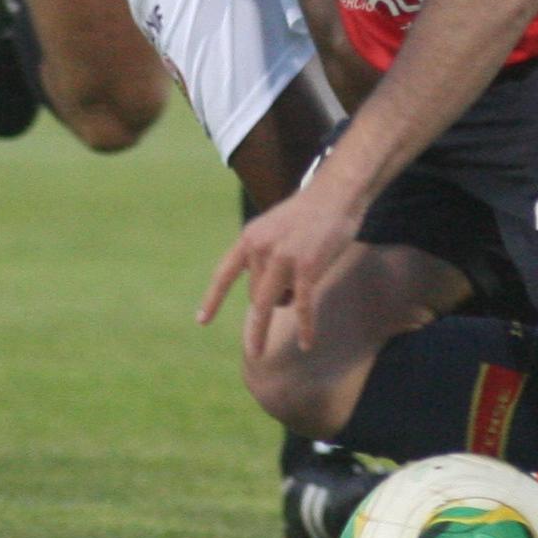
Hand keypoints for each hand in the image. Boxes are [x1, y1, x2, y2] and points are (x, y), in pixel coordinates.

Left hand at [197, 176, 360, 358]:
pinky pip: (302, 307)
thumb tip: (263, 299)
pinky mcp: (307, 267)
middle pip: (256, 296)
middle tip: (290, 286)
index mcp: (249, 237)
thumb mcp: (272, 228)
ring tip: (305, 293)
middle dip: (272, 300)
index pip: (225, 274)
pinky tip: (307, 343)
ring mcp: (283, 258)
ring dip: (288, 303)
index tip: (202, 321)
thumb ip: (262, 256)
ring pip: (276, 302)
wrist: (336, 194)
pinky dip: (306, 327)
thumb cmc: (308, 213)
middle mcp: (261, 248)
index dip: (213, 299)